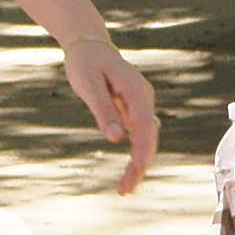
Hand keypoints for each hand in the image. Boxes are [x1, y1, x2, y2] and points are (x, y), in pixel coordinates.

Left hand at [64, 39, 159, 194]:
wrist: (88, 44)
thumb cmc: (85, 62)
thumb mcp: (89, 85)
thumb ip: (103, 110)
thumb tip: (117, 139)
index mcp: (136, 91)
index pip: (144, 129)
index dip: (141, 154)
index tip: (133, 175)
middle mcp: (144, 98)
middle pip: (149, 137)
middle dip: (139, 165)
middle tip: (124, 190)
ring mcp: (141, 102)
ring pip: (146, 137)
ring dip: (139, 162)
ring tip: (125, 186)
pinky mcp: (135, 107)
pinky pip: (140, 133)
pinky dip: (136, 152)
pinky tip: (130, 169)